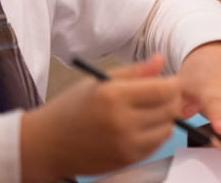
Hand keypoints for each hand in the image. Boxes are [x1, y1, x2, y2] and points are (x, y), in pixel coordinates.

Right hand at [21, 54, 179, 181]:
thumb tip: (161, 60)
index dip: (172, 83)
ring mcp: (124, 144)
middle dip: (171, 100)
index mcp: (114, 96)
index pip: (165, 89)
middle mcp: (121, 122)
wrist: (47, 143)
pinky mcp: (126, 160)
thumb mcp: (101, 80)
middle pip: (170, 109)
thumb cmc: (73, 107)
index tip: (168, 82)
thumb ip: (135, 71)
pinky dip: (154, 134)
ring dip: (165, 118)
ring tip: (148, 111)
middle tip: (160, 95)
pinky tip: (140, 126)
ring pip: (167, 129)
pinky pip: (155, 145)